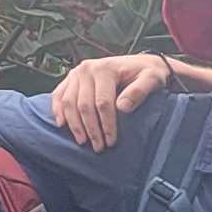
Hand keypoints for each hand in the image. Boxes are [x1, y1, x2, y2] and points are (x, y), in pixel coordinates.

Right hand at [48, 52, 211, 147]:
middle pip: (84, 105)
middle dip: (91, 129)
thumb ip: (140, 91)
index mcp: (105, 69)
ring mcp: (77, 73)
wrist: (141, 64)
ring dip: (74, 125)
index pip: (102, 103)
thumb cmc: (148, 73)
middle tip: (98, 147)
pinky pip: (59, 95)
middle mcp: (87, 69)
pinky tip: (62, 125)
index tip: (111, 142)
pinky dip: (58, 110)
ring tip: (83, 142)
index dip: (106, 124)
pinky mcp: (71, 78)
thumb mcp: (153, 79)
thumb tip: (123, 107)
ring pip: (69, 103)